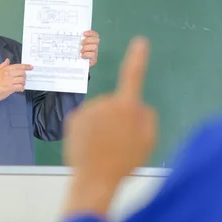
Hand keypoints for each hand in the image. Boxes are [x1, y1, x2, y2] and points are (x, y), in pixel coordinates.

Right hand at [0, 59, 32, 103]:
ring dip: (23, 83)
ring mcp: (10, 81)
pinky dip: (21, 88)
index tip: (30, 67)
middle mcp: (9, 74)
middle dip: (24, 76)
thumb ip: (2, 65)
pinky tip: (19, 89)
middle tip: (22, 79)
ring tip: (20, 84)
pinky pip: (20, 87)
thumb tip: (7, 60)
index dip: (26, 66)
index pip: (18, 66)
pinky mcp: (10, 88)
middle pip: (22, 73)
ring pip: (22, 80)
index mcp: (6, 69)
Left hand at [63, 36, 156, 217]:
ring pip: (100, 112)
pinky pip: (86, 119)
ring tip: (104, 147)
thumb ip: (147, 118)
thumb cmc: (125, 162)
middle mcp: (105, 102)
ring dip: (103, 124)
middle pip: (116, 103)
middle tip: (119, 141)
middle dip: (118, 117)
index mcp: (127, 107)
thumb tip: (138, 107)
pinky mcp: (74, 118)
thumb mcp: (148, 141)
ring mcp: (87, 109)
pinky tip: (91, 145)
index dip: (138, 59)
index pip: (133, 76)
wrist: (95, 179)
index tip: (140, 42)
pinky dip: (89, 128)